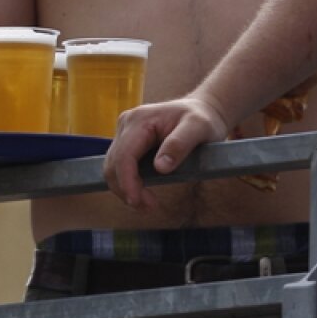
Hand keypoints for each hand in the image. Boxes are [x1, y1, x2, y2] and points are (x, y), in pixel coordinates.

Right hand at [103, 96, 228, 210]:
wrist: (203, 110)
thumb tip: (160, 167)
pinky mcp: (128, 141)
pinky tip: (142, 194)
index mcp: (141, 119)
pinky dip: (127, 183)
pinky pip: (120, 166)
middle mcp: (128, 123)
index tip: (138, 202)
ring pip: (113, 168)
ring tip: (147, 204)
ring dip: (125, 189)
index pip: (124, 155)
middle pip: (113, 164)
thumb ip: (179, 144)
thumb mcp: (199, 128)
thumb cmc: (203, 118)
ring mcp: (126, 132)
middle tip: (149, 207)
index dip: (127, 182)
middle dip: (126, 189)